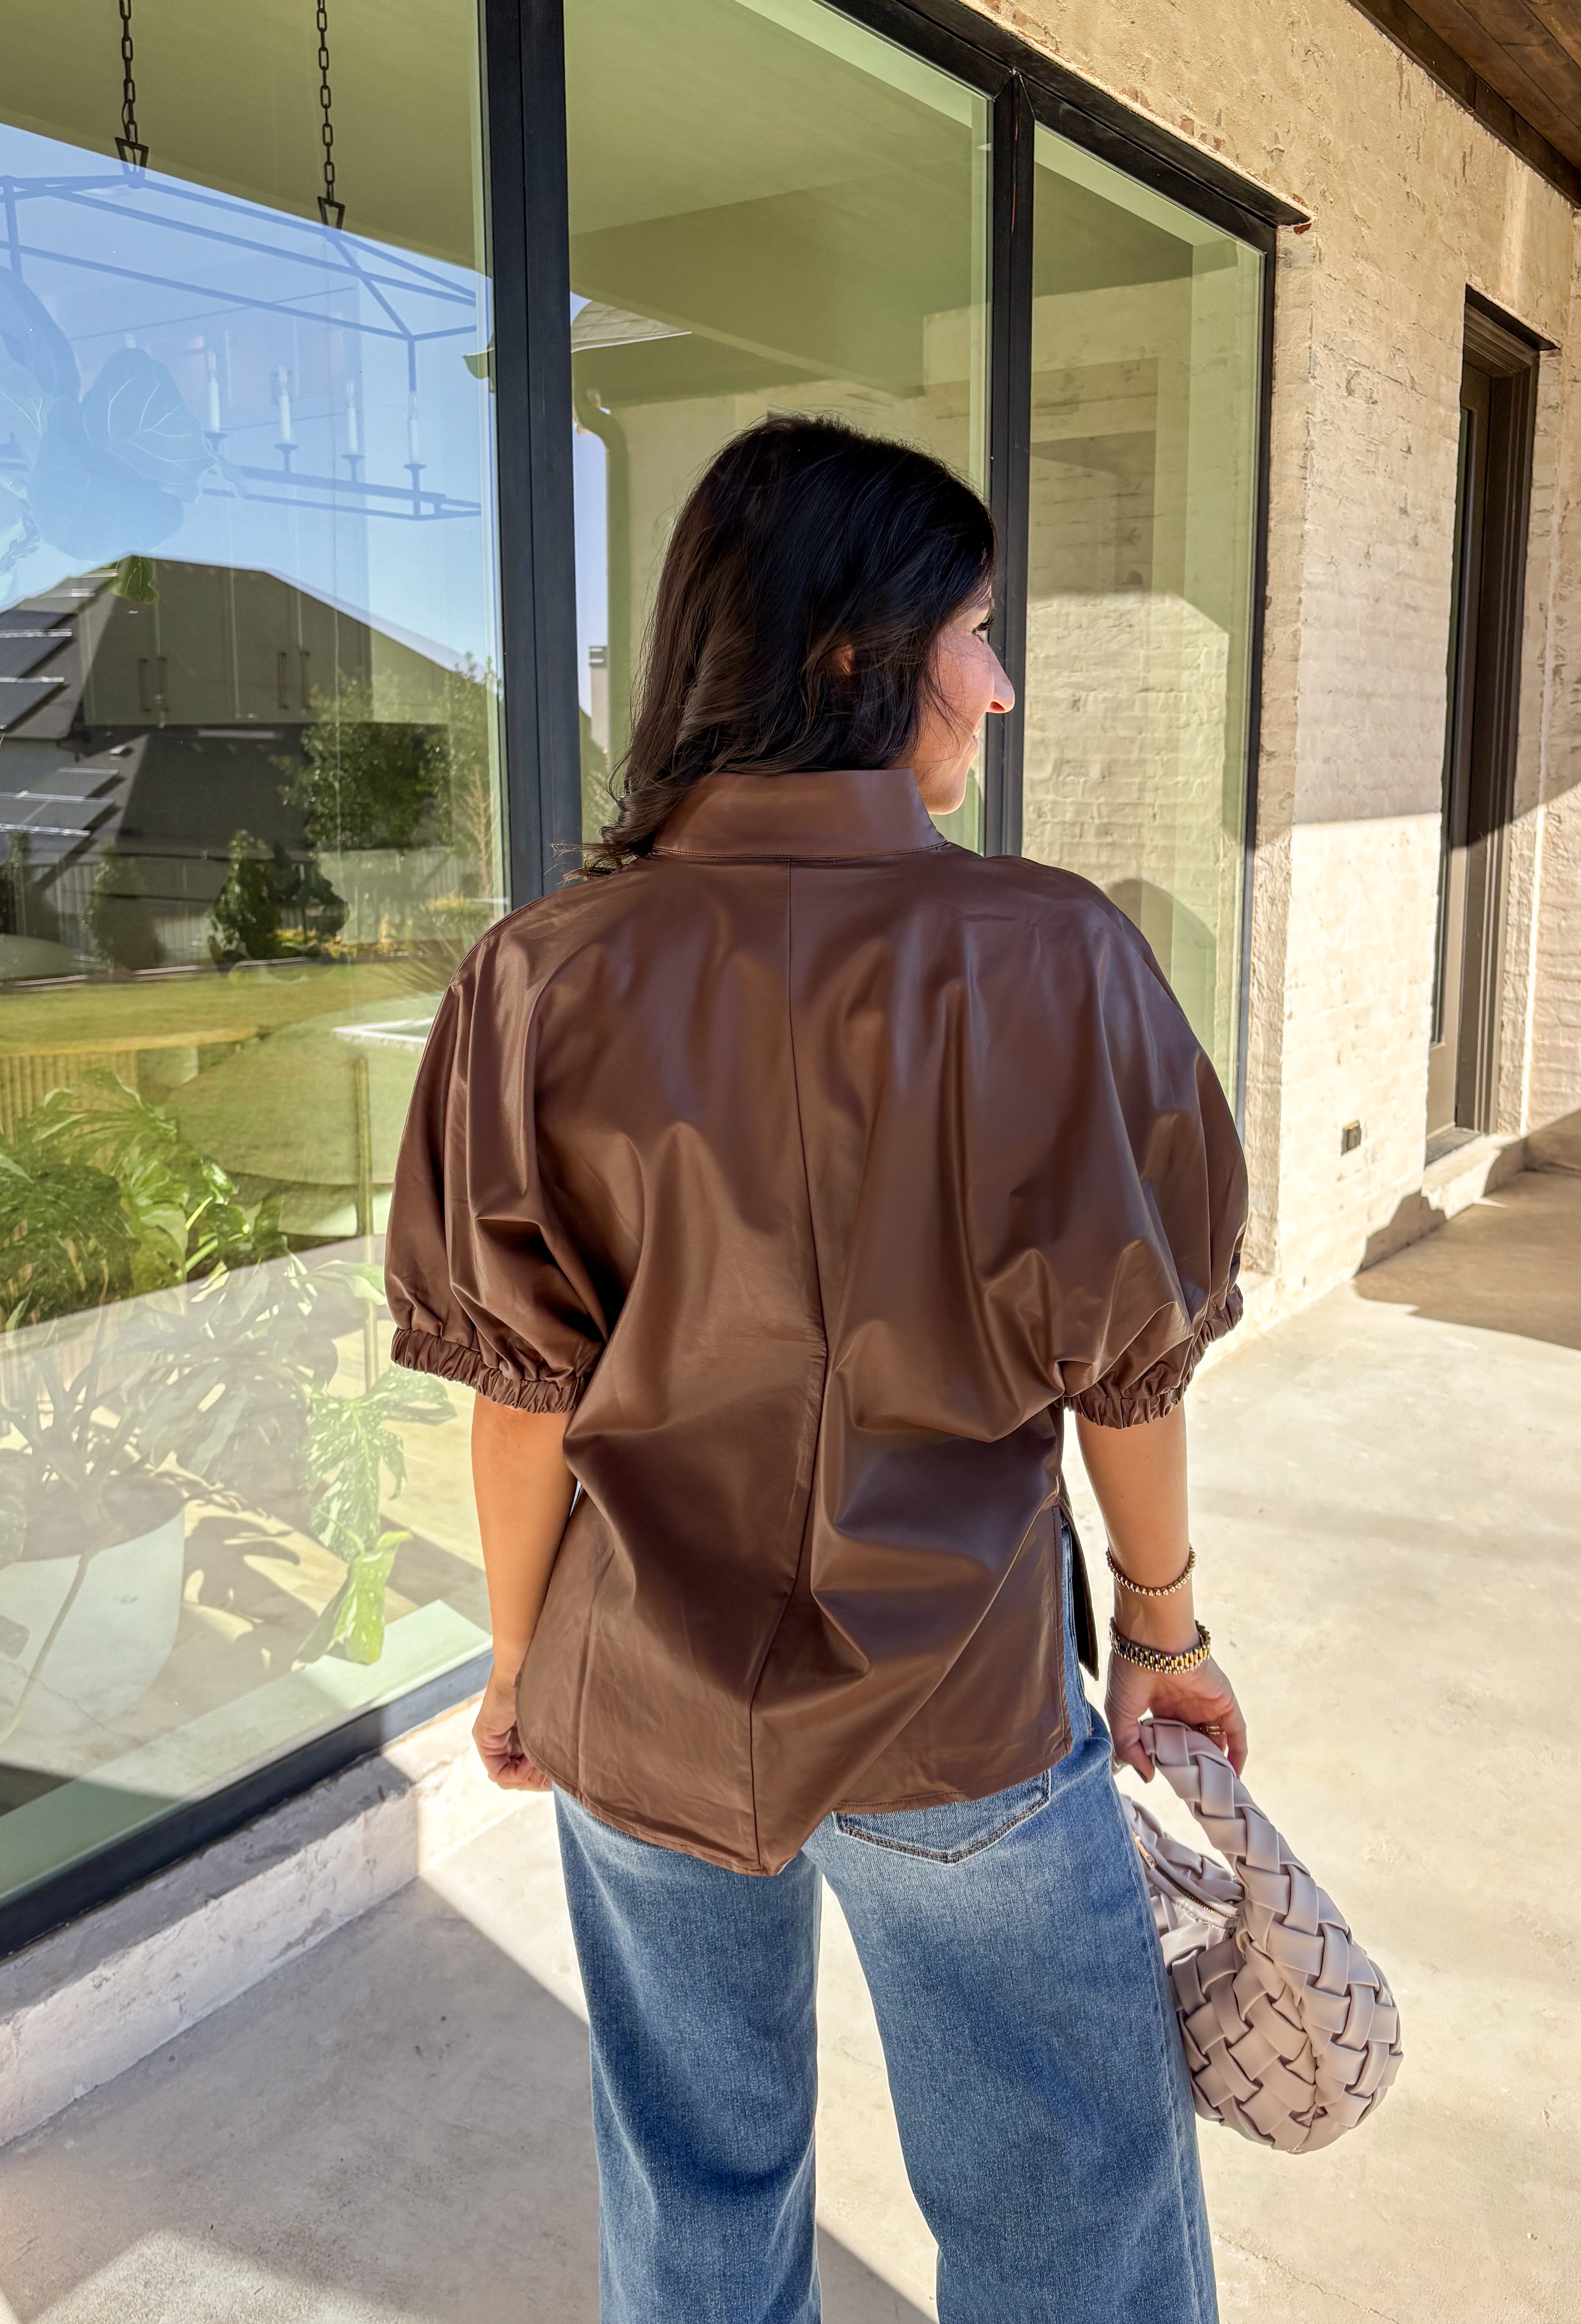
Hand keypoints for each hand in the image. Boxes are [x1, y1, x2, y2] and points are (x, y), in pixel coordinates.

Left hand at [473, 1667, 552, 1790]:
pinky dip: (516, 1774)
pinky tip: (530, 1765)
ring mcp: (491, 1737)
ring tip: (544, 1768)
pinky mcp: (484, 1736)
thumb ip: (554, 1746)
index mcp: (521, 1730)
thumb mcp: (554, 1723)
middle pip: (517, 1775)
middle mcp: (504, 1735)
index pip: (526, 1768)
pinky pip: (497, 1771)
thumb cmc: (550, 1683)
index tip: (556, 1775)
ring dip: (528, 1777)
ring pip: (508, 1775)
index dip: (542, 1778)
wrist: (528, 1660)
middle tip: (553, 1776)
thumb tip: (556, 1779)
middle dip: (536, 1780)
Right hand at [1105, 1648, 1247, 1781]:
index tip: (1170, 1785)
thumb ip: (1130, 1749)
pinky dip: (1238, 1754)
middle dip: (1196, 1768)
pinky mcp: (1224, 1702)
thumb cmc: (1129, 1672)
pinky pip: (1237, 1733)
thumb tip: (1149, 1776)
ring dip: (1218, 1765)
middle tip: (1195, 1795)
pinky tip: (1234, 1776)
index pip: (1170, 1742)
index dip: (1171, 1763)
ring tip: (1215, 1791)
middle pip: (1195, 1744)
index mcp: (1160, 1708)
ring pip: (1217, 1741)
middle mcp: (1185, 1707)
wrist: (1152, 1642)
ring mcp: (1206, 1705)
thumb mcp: (1120, 1716)